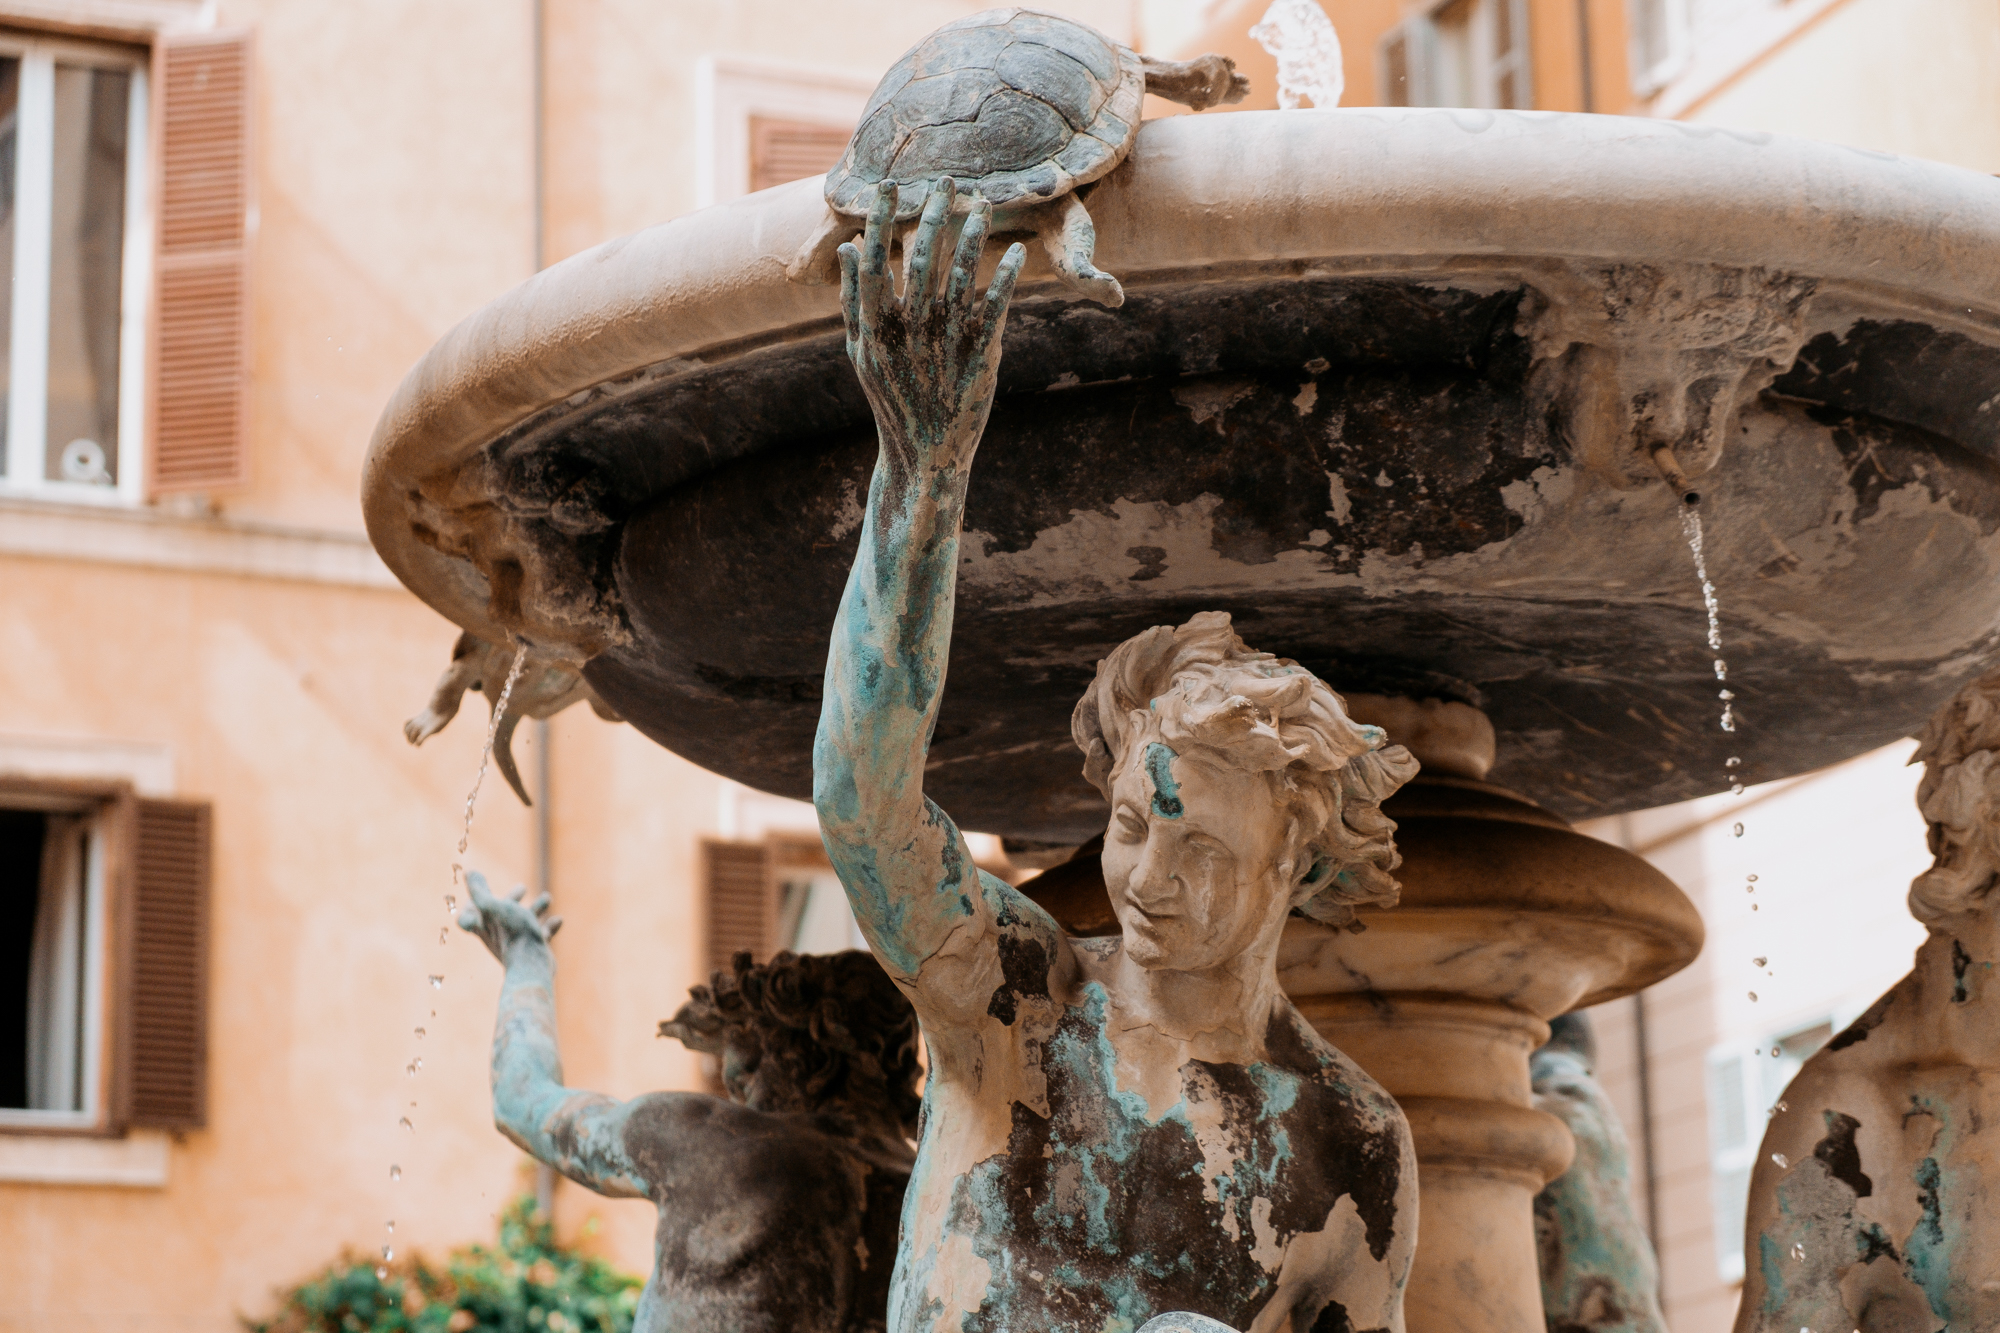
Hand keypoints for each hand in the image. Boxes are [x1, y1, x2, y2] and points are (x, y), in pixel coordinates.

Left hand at [457, 870, 561, 962]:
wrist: (532, 963)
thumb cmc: (511, 933)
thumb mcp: (492, 906)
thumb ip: (479, 890)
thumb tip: (469, 873)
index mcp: (484, 925)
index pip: (470, 915)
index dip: (472, 903)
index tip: (481, 892)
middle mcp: (497, 935)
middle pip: (500, 915)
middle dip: (511, 899)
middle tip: (522, 887)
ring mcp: (516, 944)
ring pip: (524, 923)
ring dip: (535, 909)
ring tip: (547, 897)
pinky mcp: (533, 951)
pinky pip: (541, 936)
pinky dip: (549, 926)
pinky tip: (559, 920)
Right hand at [838, 177, 1024, 461]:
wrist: (924, 454)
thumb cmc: (891, 398)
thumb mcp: (862, 353)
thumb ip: (853, 301)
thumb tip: (852, 248)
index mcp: (876, 327)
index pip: (877, 260)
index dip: (883, 219)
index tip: (890, 185)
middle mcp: (909, 330)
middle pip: (922, 257)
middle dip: (934, 213)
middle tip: (947, 180)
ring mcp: (946, 342)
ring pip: (961, 274)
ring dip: (974, 234)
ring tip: (984, 205)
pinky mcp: (980, 354)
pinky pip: (996, 305)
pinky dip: (1005, 274)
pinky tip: (1016, 250)